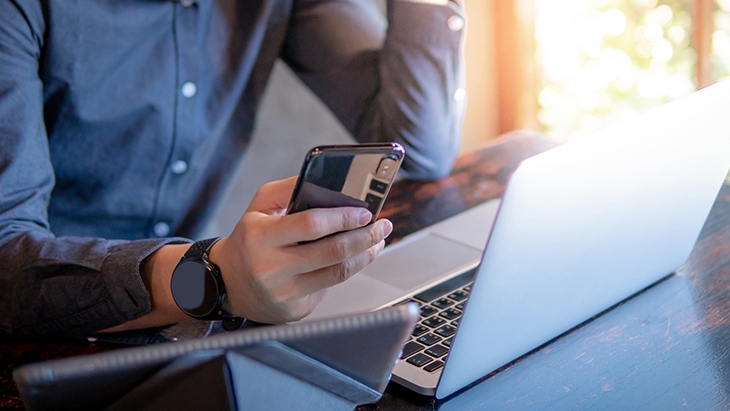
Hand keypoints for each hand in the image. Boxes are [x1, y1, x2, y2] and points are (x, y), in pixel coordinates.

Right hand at [209, 177, 392, 322]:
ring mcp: (284, 292)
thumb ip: (289, 189)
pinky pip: (329, 288)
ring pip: (338, 273)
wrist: (228, 282)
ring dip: (365, 255)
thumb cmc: (250, 239)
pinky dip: (345, 271)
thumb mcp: (259, 206)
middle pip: (332, 252)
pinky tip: (354, 259)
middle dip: (365, 237)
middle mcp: (270, 267)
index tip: (364, 212)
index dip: (343, 218)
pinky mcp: (294, 310)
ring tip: (376, 241)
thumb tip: (327, 180)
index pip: (312, 225)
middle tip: (382, 225)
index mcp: (260, 236)